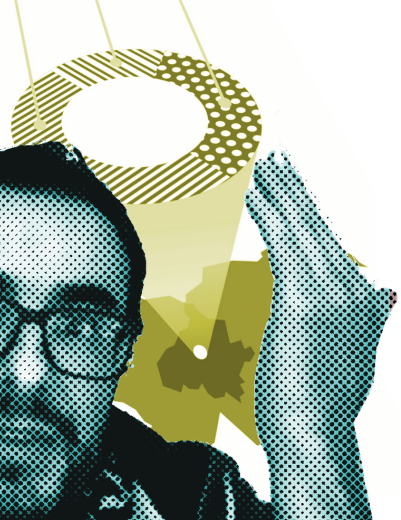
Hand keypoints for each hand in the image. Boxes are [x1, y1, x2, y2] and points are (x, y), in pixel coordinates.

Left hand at [245, 151, 393, 430]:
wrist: (314, 432)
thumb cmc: (322, 401)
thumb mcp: (352, 354)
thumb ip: (363, 320)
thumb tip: (381, 295)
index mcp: (365, 300)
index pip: (334, 244)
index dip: (313, 212)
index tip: (298, 188)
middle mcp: (354, 289)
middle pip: (321, 227)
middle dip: (298, 189)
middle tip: (278, 156)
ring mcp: (331, 292)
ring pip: (303, 227)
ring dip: (281, 190)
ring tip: (264, 163)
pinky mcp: (302, 298)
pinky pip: (282, 242)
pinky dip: (269, 212)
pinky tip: (256, 191)